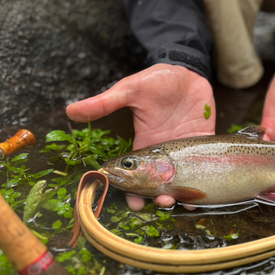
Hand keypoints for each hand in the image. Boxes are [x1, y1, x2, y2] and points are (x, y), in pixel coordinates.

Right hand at [67, 64, 214, 209]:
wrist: (186, 70)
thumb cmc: (156, 79)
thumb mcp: (130, 90)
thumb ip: (105, 102)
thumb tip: (70, 110)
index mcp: (144, 144)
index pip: (136, 175)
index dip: (133, 192)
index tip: (133, 204)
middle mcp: (163, 153)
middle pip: (160, 184)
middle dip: (158, 198)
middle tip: (161, 203)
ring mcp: (183, 150)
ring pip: (182, 180)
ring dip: (180, 195)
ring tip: (177, 202)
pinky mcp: (202, 143)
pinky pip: (204, 167)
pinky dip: (203, 183)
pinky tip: (201, 196)